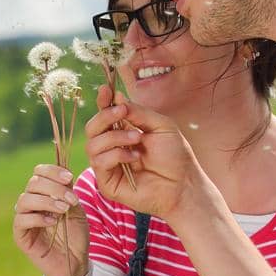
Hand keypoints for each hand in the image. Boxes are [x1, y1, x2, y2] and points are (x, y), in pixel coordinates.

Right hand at [12, 164, 88, 275]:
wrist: (76, 262)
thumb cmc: (75, 236)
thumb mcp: (76, 210)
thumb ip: (68, 193)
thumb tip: (64, 175)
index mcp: (43, 194)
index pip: (39, 173)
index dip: (52, 171)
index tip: (69, 177)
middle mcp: (31, 203)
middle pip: (33, 183)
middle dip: (54, 188)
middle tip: (71, 199)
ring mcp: (24, 219)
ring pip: (25, 199)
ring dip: (47, 201)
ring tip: (64, 210)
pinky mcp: (20, 235)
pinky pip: (22, 220)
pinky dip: (38, 218)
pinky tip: (53, 222)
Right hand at [84, 82, 202, 223]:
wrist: (183, 185)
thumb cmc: (175, 156)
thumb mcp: (161, 126)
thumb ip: (139, 112)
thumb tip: (118, 98)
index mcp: (123, 132)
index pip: (104, 115)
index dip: (102, 102)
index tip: (106, 90)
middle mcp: (112, 148)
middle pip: (92, 128)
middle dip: (105, 116)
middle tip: (123, 112)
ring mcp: (108, 166)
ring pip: (92, 144)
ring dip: (114, 137)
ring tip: (137, 139)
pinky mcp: (107, 183)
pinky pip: (99, 162)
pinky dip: (116, 155)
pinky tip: (134, 158)